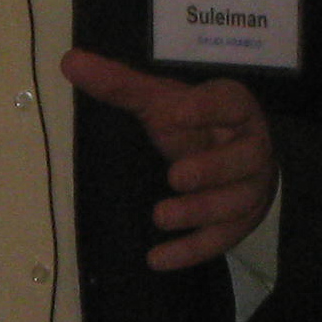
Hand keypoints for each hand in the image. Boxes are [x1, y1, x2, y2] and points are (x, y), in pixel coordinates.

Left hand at [61, 48, 277, 270]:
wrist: (226, 157)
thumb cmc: (192, 125)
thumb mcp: (158, 102)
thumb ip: (119, 84)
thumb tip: (69, 62)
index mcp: (235, 108)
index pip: (229, 102)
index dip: (206, 108)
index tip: (175, 111)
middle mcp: (252, 147)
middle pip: (245, 158)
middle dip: (212, 169)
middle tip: (176, 176)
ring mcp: (251, 188)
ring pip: (237, 204)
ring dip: (200, 212)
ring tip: (160, 216)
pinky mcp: (241, 223)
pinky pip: (222, 240)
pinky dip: (191, 251)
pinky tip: (158, 260)